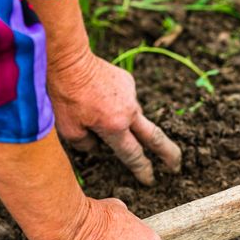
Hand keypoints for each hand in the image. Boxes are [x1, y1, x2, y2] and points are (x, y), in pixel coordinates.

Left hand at [48, 54, 181, 185]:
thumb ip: (87, 144)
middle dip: (168, 154)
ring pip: (135, 117)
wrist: (69, 59)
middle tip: (175, 166)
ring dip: (126, 122)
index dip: (143, 170)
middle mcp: (129, 112)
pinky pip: (126, 99)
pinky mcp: (128, 82)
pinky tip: (98, 97)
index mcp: (115, 126)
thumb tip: (97, 146)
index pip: (134, 155)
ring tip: (100, 114)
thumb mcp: (68, 129)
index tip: (150, 180)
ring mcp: (131, 95)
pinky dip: (116, 104)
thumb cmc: (64, 95)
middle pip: (155, 137)